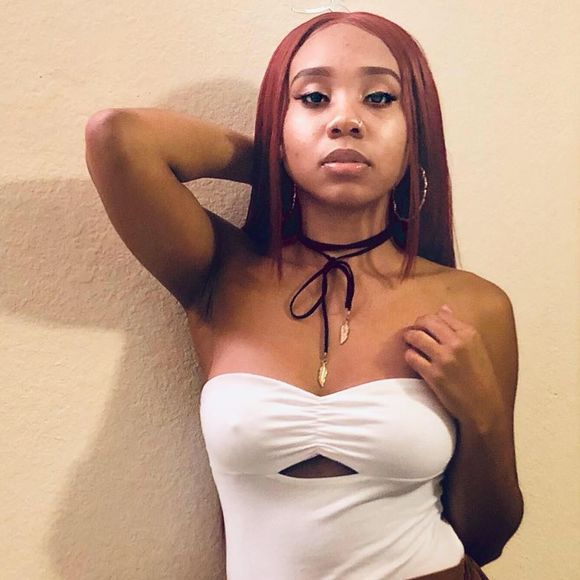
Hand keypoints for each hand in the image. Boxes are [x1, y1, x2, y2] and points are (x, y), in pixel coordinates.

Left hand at [402, 304, 503, 429]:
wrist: (483, 406)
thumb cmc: (480, 377)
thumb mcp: (476, 347)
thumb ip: (458, 327)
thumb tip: (443, 308)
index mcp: (469, 334)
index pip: (440, 315)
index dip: (428, 320)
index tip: (425, 326)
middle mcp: (457, 343)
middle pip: (426, 322)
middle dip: (416, 325)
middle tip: (413, 332)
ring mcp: (444, 359)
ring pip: (415, 337)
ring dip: (409, 338)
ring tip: (410, 343)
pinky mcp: (433, 375)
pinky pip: (411, 357)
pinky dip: (409, 356)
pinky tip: (414, 360)